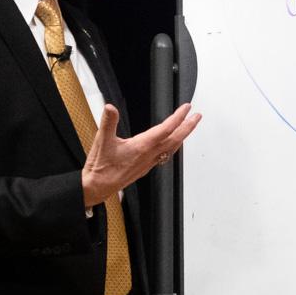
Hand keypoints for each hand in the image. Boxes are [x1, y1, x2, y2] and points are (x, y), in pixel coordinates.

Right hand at [82, 103, 198, 207]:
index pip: (165, 129)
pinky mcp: (145, 167)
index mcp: (141, 146)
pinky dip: (172, 146)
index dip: (178, 117)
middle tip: (197, 116)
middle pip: (175, 139)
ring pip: (171, 148)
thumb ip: (108, 122)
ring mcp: (148, 162)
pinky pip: (165, 155)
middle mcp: (148, 155)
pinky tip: (171, 145)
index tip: (186, 108)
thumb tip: (110, 108)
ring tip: (188, 128)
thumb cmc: (101, 167)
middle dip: (188, 127)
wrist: (98, 187)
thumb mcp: (102, 140)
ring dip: (182, 137)